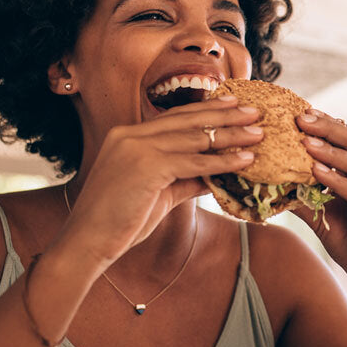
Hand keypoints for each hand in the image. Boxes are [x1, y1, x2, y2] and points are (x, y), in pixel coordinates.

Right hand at [57, 97, 261, 265]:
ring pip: (195, 138)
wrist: (88, 242)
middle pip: (188, 120)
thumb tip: (215, 175)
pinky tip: (244, 160)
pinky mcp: (146, 166)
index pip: (175, 117)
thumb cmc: (120, 221)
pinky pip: (194, 162)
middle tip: (254, 111)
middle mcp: (131, 135)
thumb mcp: (158, 193)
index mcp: (128, 135)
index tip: (233, 104)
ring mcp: (137, 148)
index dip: (206, 110)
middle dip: (225, 114)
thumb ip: (185, 179)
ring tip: (258, 134)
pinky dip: (222, 161)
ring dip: (231, 135)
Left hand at [294, 109, 346, 287]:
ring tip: (306, 140)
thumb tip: (270, 182)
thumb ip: (302, 195)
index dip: (324, 123)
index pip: (344, 138)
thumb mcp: (319, 214)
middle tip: (301, 116)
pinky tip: (317, 172)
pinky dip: (336, 180)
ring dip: (329, 150)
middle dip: (326, 127)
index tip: (299, 111)